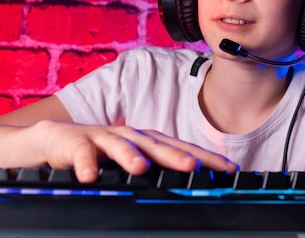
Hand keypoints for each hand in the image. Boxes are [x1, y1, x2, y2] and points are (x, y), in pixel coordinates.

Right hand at [26, 120, 238, 181]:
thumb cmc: (101, 153)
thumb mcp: (132, 163)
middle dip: (176, 155)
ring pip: (120, 144)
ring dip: (130, 155)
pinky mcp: (75, 142)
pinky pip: (81, 153)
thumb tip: (190, 189)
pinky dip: (85, 163)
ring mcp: (103, 137)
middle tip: (194, 167)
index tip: (229, 169)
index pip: (182, 148)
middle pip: (157, 144)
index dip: (206, 158)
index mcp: (148, 142)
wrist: (55, 140)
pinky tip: (90, 176)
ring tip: (141, 168)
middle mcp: (130, 136)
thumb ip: (156, 173)